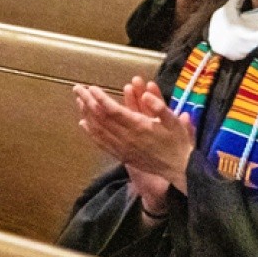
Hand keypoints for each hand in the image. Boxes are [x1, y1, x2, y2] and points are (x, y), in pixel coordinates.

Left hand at [74, 78, 194, 193]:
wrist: (179, 168)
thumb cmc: (177, 142)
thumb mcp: (174, 121)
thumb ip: (159, 106)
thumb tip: (146, 94)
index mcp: (139, 127)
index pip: (113, 111)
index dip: (100, 99)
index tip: (91, 87)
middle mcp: (127, 138)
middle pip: (101, 118)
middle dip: (88, 102)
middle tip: (78, 89)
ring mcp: (123, 148)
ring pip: (99, 130)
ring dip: (87, 114)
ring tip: (79, 101)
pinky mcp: (122, 156)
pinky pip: (102, 143)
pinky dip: (91, 133)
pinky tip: (83, 123)